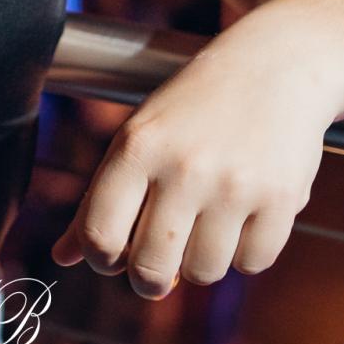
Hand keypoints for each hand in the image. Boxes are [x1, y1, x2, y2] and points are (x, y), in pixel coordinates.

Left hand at [49, 55, 327, 298]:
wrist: (275, 64)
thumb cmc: (195, 104)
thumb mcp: (138, 135)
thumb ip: (99, 198)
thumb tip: (62, 257)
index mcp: (137, 145)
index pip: (100, 237)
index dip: (102, 260)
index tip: (116, 255)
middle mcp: (184, 167)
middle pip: (150, 271)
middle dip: (151, 278)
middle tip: (161, 259)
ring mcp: (235, 185)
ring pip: (204, 273)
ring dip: (203, 259)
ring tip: (209, 220)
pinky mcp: (281, 200)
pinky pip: (252, 264)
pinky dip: (247, 250)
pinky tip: (246, 212)